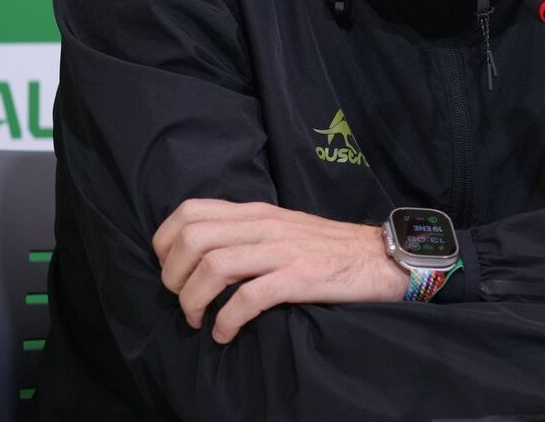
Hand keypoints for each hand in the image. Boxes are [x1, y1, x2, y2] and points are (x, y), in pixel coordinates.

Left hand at [152, 199, 407, 343]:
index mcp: (255, 212)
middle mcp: (264, 225)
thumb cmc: (328, 248)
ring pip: (213, 266)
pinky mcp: (299, 277)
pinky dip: (226, 320)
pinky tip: (225, 333)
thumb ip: (245, 233)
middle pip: (192, 239)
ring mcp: (281, 250)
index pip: (190, 211)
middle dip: (173, 277)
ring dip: (193, 300)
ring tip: (198, 321)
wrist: (379, 257)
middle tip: (182, 301)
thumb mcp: (282, 227)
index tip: (171, 271)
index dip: (165, 242)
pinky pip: (247, 298)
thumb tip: (201, 255)